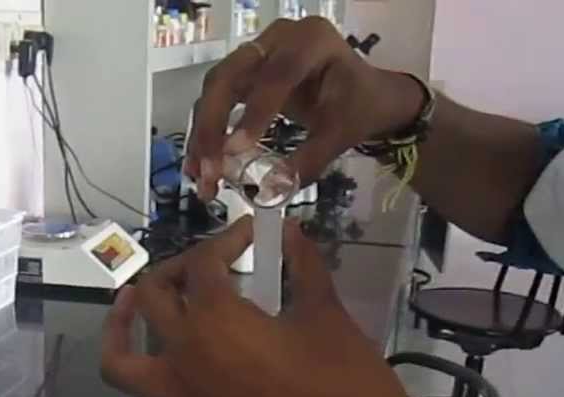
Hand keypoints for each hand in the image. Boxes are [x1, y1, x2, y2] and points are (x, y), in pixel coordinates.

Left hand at [73, 219, 456, 396]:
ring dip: (116, 335)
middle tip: (204, 267)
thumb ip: (302, 266)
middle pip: (154, 301)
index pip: (205, 265)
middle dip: (173, 273)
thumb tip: (291, 232)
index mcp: (215, 318)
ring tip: (128, 310)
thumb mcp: (324, 311)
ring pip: (122, 366)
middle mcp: (184, 354)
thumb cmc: (344, 377)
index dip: (228, 239)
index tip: (255, 231)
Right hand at [186, 17, 425, 198]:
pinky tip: (200, 165)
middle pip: (228, 77)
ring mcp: (256, 55)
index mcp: (310, 41)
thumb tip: (271, 190)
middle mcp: (276, 40)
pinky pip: (216, 100)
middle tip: (208, 171)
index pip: (275, 74)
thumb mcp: (342, 132)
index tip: (235, 150)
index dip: (253, 112)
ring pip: (215, 90)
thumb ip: (309, 159)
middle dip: (212, 127)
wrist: (363, 95)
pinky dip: (206, 134)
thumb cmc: (359, 106)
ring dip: (202, 135)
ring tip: (202, 177)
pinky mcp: (244, 74)